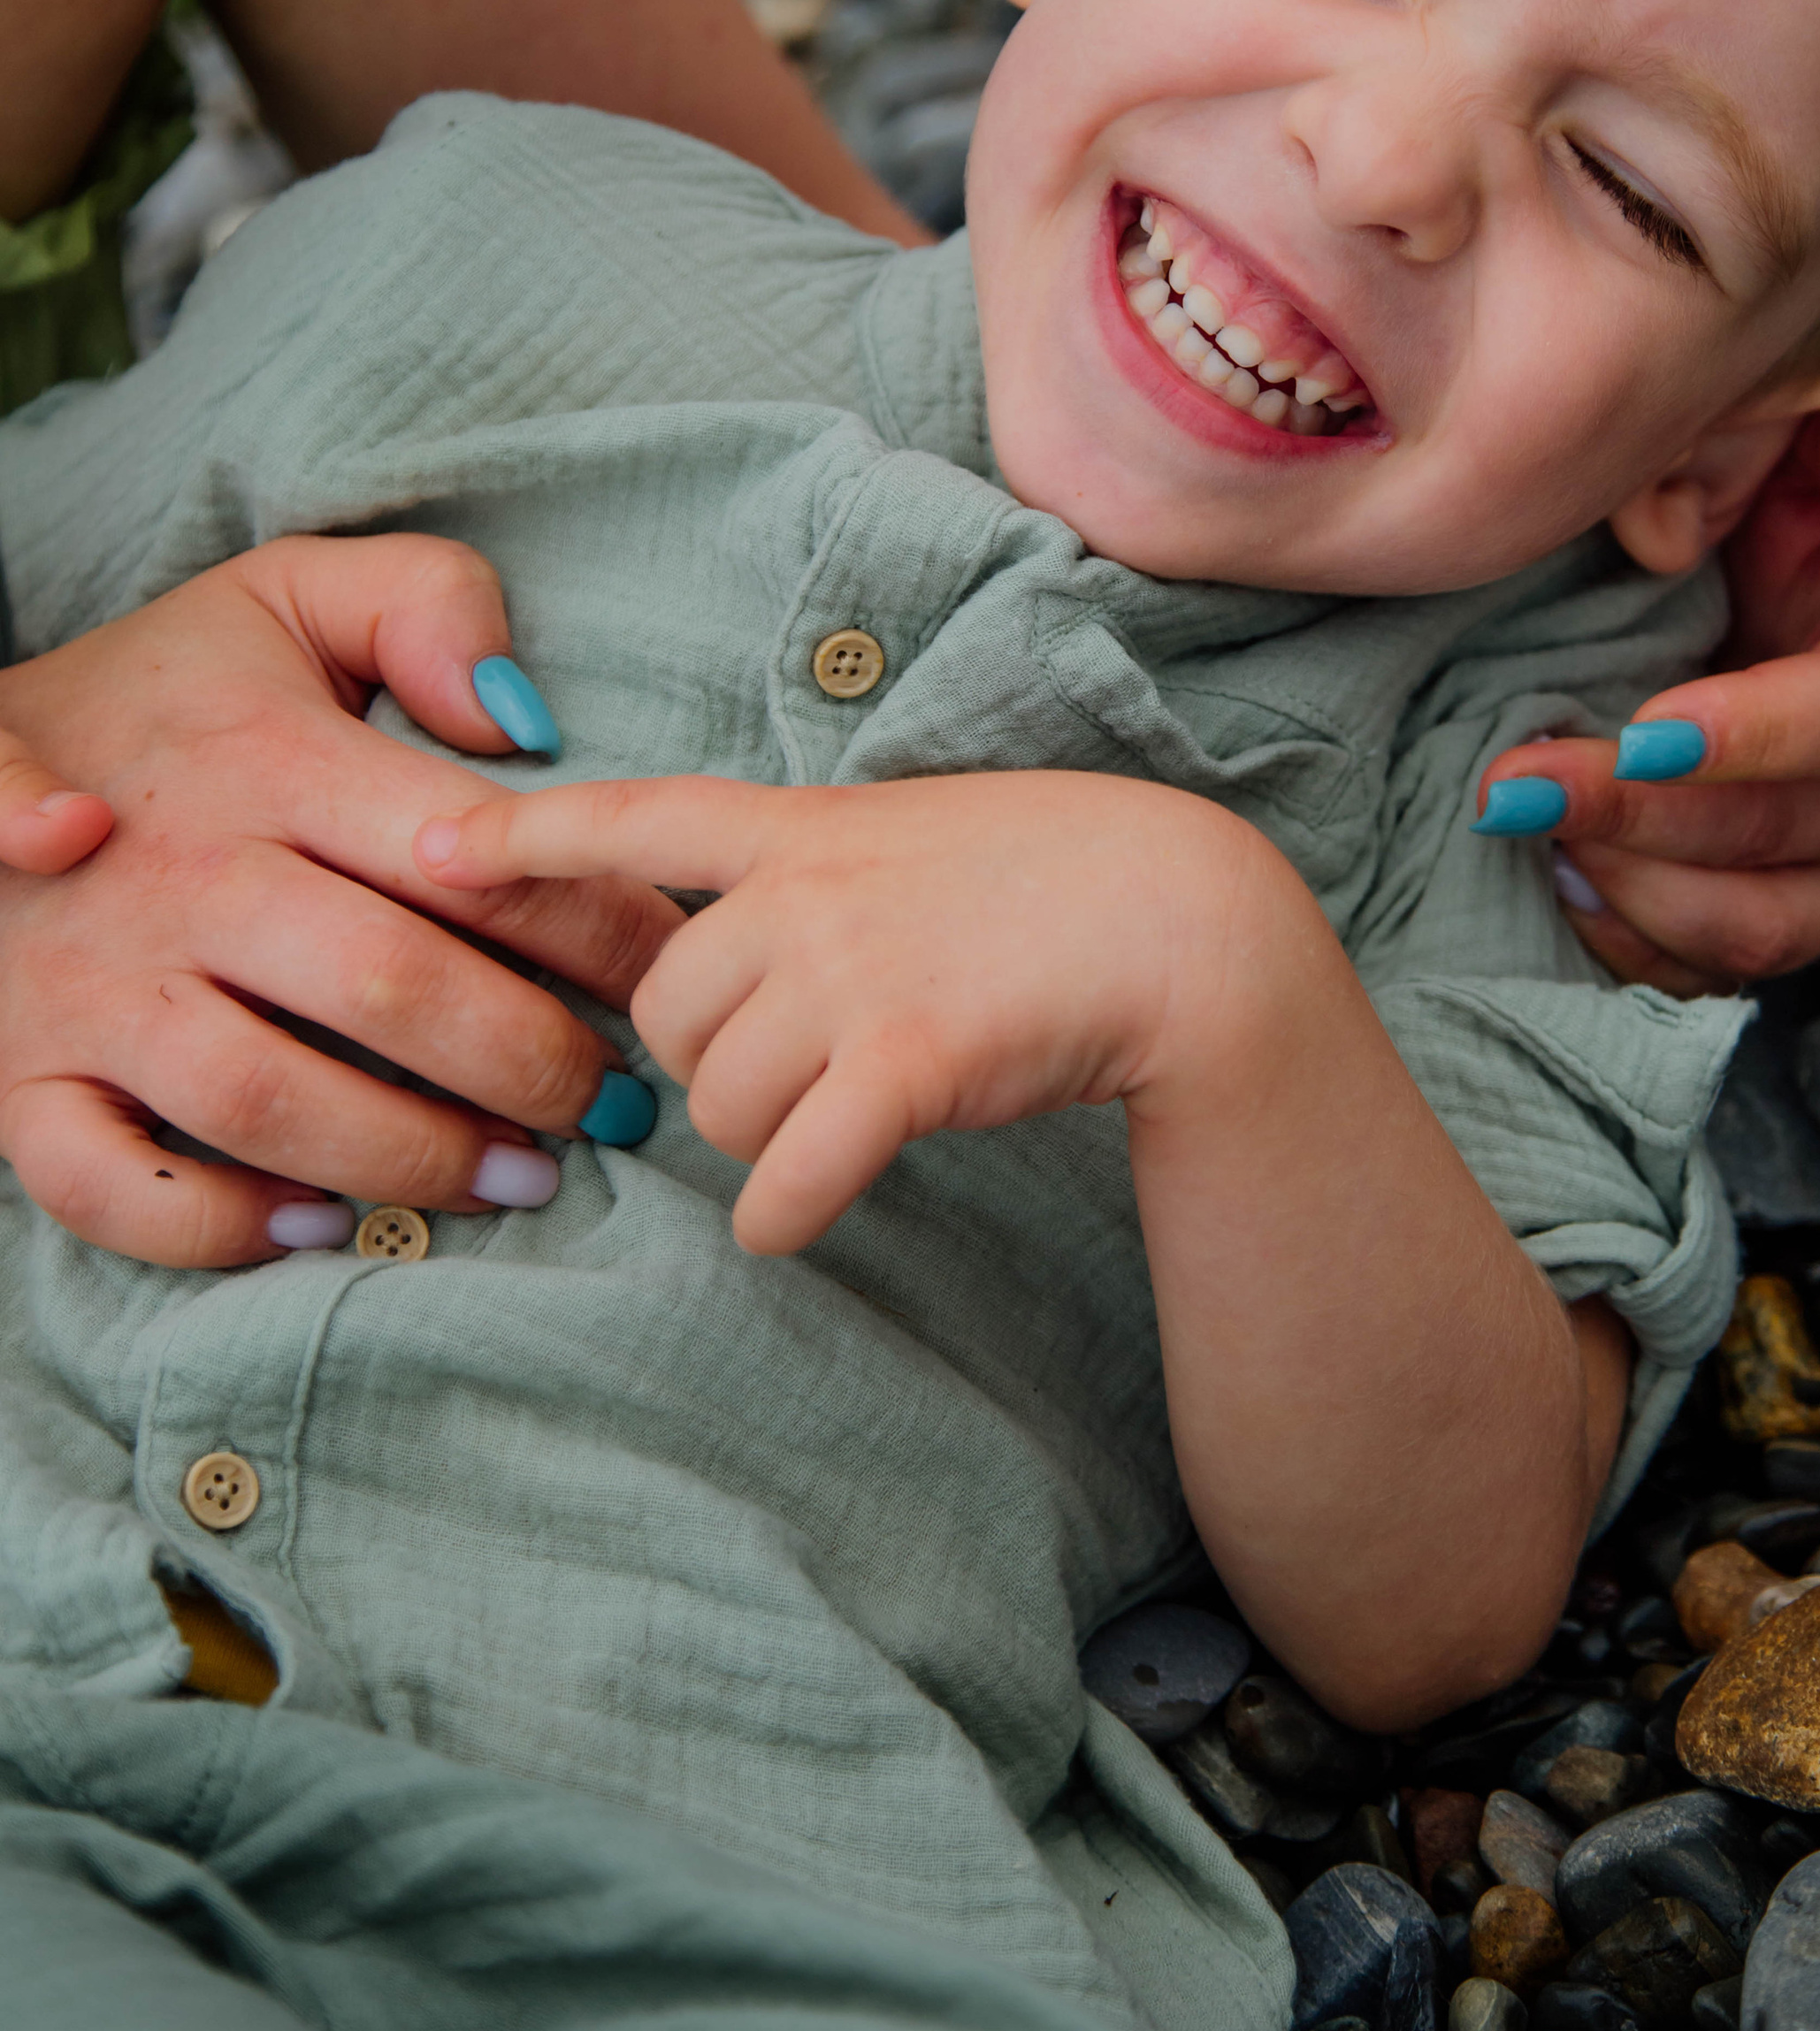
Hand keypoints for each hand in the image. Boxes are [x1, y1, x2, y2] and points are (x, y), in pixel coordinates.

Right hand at [0, 537, 680, 1264]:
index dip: (597, 931)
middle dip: (531, 1064)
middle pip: (388, 991)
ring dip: (411, 1155)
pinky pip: (112, 1187)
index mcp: (268, 762)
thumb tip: (526, 713)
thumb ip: (424, 606)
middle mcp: (185, 878)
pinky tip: (316, 1223)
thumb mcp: (284, 598)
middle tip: (613, 1107)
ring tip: (519, 1178)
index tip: (672, 982)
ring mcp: (95, 989)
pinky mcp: (21, 1079)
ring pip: (267, 1100)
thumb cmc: (159, 695)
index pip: (472, 858)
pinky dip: (213, 1224)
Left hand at [417, 769, 1285, 1253]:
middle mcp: (810, 891)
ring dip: (765, 1140)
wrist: (1179, 923)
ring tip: (851, 1112)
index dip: (527, 833)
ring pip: (718, 1108)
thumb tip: (728, 962)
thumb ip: (813, 876)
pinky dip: (787, 1214)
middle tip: (803, 1070)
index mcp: (806, 826)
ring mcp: (853, 972)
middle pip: (665, 1018)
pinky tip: (817, 1203)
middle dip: (712, 1066)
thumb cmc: (1056, 884)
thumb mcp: (915, 837)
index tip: (429, 847)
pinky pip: (784, 1182)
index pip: (640, 815)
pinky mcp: (903, 1062)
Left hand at [1477, 381, 1819, 994]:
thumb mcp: (1796, 424)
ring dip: (1632, 888)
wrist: (1718, 586)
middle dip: (1643, 814)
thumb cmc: (1751, 499)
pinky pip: (1711, 972)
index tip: (1641, 731)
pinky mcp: (1782, 919)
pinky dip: (1626, 939)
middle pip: (1786, 831)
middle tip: (1512, 784)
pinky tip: (1551, 880)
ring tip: (1527, 830)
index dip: (1758, 733)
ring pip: (1758, 925)